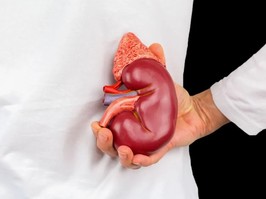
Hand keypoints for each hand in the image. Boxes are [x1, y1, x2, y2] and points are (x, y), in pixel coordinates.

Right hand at [91, 43, 228, 168]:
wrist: (193, 109)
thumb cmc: (173, 98)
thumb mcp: (160, 80)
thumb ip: (155, 64)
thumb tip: (153, 45)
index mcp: (128, 119)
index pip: (109, 128)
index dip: (99, 129)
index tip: (96, 124)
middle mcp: (133, 133)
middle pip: (113, 146)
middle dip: (104, 143)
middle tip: (104, 135)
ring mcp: (145, 143)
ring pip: (127, 158)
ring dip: (121, 156)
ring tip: (123, 149)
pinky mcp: (159, 149)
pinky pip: (149, 160)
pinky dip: (143, 161)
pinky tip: (138, 158)